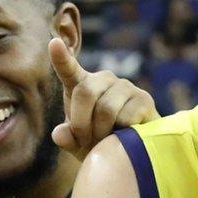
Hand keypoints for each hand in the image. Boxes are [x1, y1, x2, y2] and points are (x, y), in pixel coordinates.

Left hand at [50, 38, 156, 158]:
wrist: (133, 153)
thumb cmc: (100, 144)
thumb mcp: (78, 144)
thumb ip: (66, 139)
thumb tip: (60, 134)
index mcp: (82, 85)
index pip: (69, 69)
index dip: (61, 58)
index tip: (54, 44)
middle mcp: (104, 80)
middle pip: (86, 92)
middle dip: (81, 123)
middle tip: (85, 141)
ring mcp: (125, 87)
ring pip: (106, 108)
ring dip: (102, 132)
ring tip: (105, 142)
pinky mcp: (144, 99)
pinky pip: (126, 117)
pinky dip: (121, 135)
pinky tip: (124, 138)